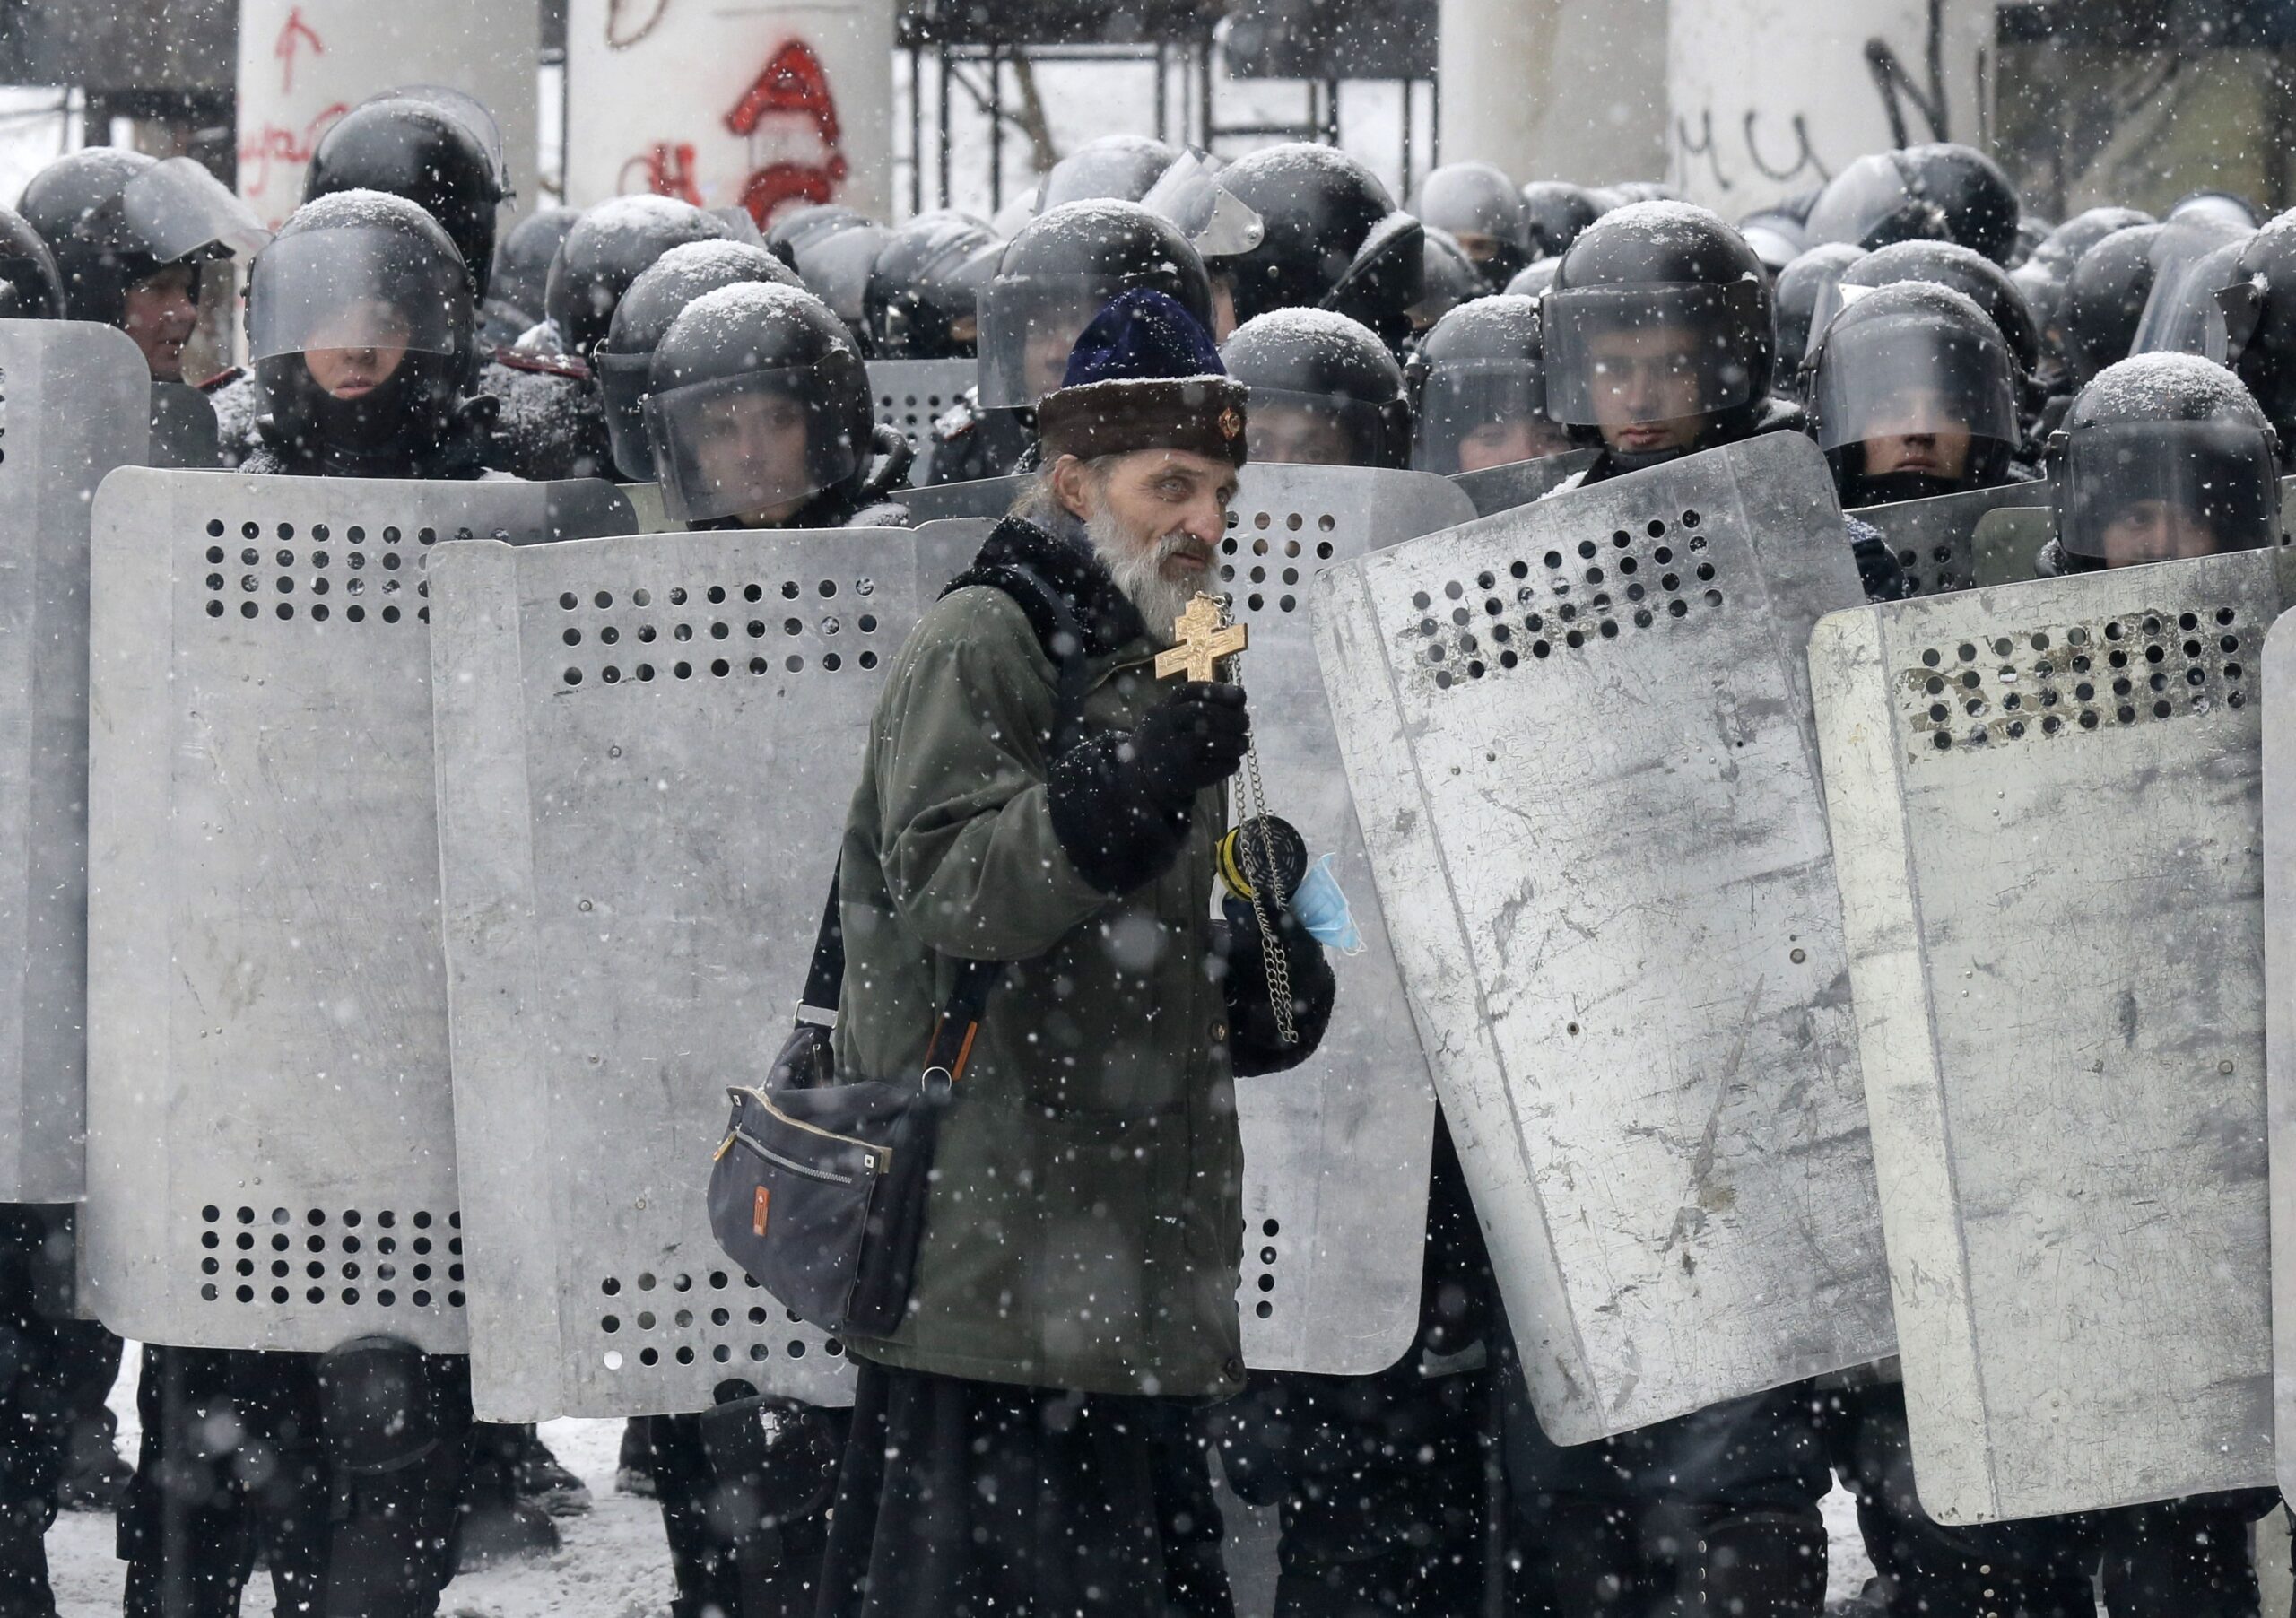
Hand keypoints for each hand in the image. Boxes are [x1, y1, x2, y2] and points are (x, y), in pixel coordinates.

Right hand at [1125, 681, 1248, 803]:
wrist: (1142, 777)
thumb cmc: (1169, 740)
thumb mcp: (1174, 717)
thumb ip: (1202, 705)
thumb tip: (1240, 699)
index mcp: (1162, 709)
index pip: (1190, 691)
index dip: (1219, 691)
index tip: (1242, 696)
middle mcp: (1161, 727)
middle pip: (1199, 714)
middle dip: (1229, 717)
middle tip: (1246, 723)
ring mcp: (1167, 753)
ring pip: (1204, 742)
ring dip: (1232, 741)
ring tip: (1243, 743)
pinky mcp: (1178, 777)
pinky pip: (1209, 769)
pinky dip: (1227, 764)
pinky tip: (1234, 762)